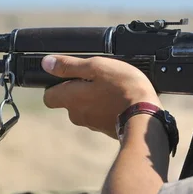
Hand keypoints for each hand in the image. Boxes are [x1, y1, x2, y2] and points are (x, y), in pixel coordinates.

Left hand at [41, 55, 160, 138]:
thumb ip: (70, 65)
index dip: (56, 85)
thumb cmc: (123, 89)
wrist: (146, 118)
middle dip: (79, 91)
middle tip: (98, 79)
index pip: (49, 96)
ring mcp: (93, 125)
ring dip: (95, 99)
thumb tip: (46, 63)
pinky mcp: (107, 130)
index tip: (71, 77)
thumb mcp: (97, 67)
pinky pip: (102, 116)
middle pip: (70, 102)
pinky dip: (108, 109)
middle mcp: (77, 115)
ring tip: (114, 89)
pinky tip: (121, 101)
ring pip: (87, 109)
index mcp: (70, 99)